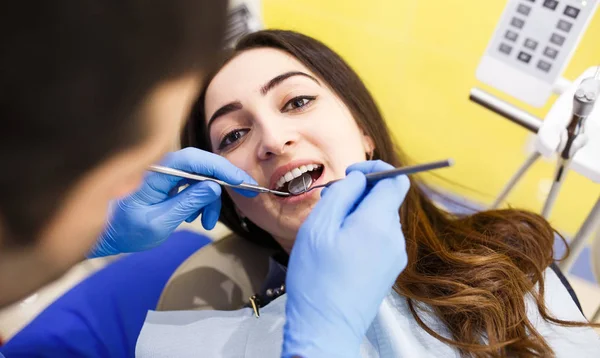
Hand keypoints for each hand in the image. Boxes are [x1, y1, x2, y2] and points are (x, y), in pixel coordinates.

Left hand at [88, 148, 256, 256]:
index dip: (223, 169)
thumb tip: (213, 186)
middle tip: (234, 205)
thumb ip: (187, 202)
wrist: (103, 233)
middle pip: (203, 168)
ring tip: (205, 223)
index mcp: (158, 173)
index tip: (243, 183)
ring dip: (209, 200)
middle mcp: (163, 168)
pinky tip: (195, 217)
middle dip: (219, 189)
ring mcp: (165, 175)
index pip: (198, 161)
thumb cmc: (124, 229)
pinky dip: (200, 201)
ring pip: (200, 179)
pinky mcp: (167, 184)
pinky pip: (192, 186)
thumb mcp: (159, 222)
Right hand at [282, 160, 409, 357]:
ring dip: (358, 215)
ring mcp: (395, 256)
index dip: (374, 169)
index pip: (395, 179)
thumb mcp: (319, 227)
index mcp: (379, 223)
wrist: (326, 327)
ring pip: (380, 219)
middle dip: (359, 194)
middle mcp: (394, 238)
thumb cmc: (317, 278)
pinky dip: (362, 233)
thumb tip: (358, 178)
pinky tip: (339, 249)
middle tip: (329, 205)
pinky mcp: (389, 270)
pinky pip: (379, 238)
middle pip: (385, 199)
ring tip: (330, 233)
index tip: (351, 173)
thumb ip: (341, 194)